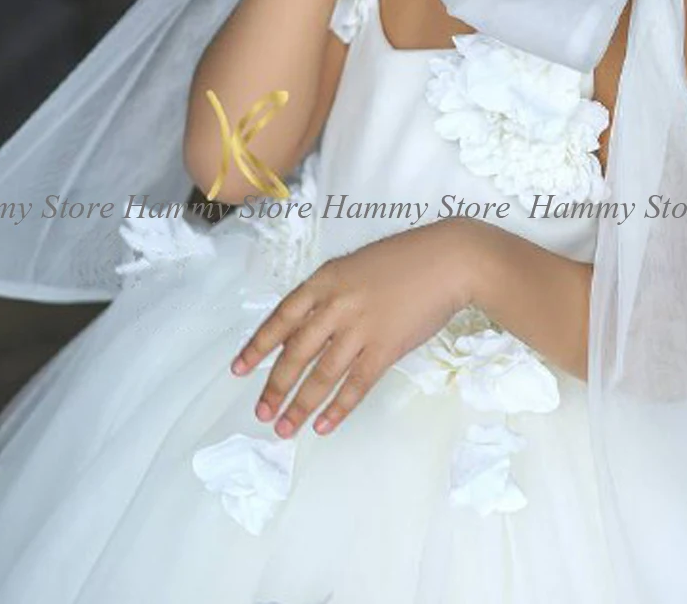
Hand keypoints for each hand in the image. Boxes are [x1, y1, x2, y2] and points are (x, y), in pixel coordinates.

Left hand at [229, 220, 471, 438]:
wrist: (448, 260)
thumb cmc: (404, 259)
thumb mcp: (356, 266)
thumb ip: (330, 293)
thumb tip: (307, 329)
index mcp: (325, 280)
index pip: (281, 317)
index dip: (258, 346)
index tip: (239, 369)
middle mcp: (337, 304)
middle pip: (296, 352)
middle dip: (275, 386)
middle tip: (262, 412)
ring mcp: (361, 327)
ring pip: (322, 374)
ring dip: (301, 405)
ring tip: (285, 428)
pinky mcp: (386, 348)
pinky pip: (356, 385)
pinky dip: (338, 408)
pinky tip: (324, 425)